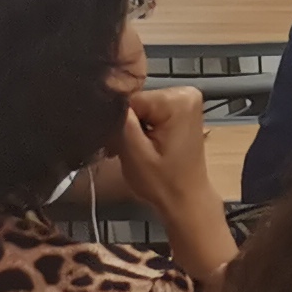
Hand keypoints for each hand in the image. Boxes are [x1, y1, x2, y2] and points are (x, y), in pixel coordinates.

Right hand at [105, 86, 207, 219]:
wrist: (185, 198)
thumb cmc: (162, 181)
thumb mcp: (135, 152)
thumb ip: (121, 122)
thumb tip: (105, 98)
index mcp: (179, 99)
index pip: (130, 99)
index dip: (118, 120)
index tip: (114, 142)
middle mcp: (186, 93)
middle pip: (136, 101)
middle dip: (124, 124)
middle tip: (118, 149)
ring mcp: (185, 101)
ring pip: (139, 107)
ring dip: (130, 128)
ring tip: (127, 150)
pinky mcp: (180, 111)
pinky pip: (149, 112)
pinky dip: (139, 129)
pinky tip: (138, 146)